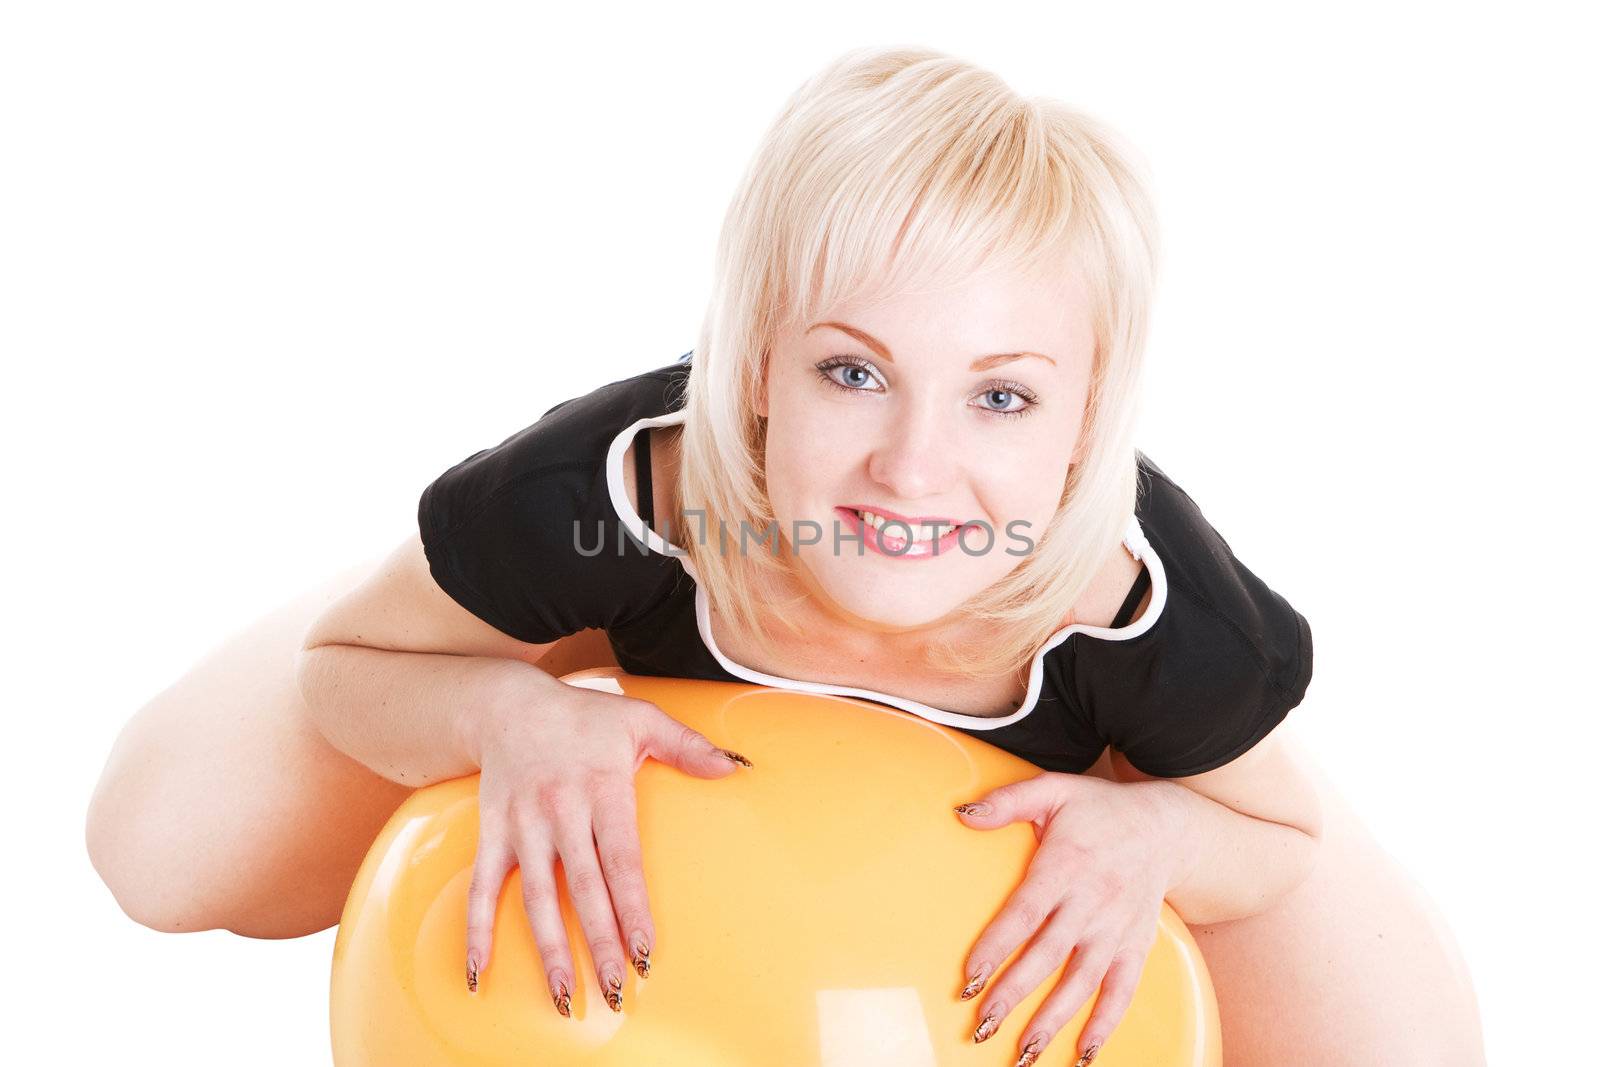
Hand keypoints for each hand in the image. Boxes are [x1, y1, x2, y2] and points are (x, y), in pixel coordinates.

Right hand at [461, 669, 751, 1014]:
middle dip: (600, 941)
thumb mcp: (641, 719)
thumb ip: (688, 746)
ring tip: (565, 995)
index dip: (633, 906)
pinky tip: (478, 971)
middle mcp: (561, 812)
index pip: (622, 860)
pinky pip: (481, 887)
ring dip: (550, 949)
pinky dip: (476, 930)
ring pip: (536, 897)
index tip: (646, 948)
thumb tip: (734, 768)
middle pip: (583, 888)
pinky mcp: (493, 833)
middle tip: (617, 988)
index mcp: (602, 788)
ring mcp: (523, 827)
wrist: (509, 704)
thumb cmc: (585, 717)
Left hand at [952, 772, 1186, 1065]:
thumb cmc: (1099, 809)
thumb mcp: (1053, 790)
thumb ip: (1007, 801)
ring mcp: (1116, 929)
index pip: (1025, 913)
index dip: (997, 946)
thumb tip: (961, 813)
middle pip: (1048, 956)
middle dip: (1014, 995)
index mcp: (1065, 866)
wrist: (1166, 826)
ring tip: (1024, 1053)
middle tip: (982, 1026)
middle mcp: (1092, 903)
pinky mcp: (1136, 946)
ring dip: (1053, 1020)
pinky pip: (1122, 991)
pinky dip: (1105, 1024)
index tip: (969, 976)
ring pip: (1082, 982)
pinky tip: (1083, 1054)